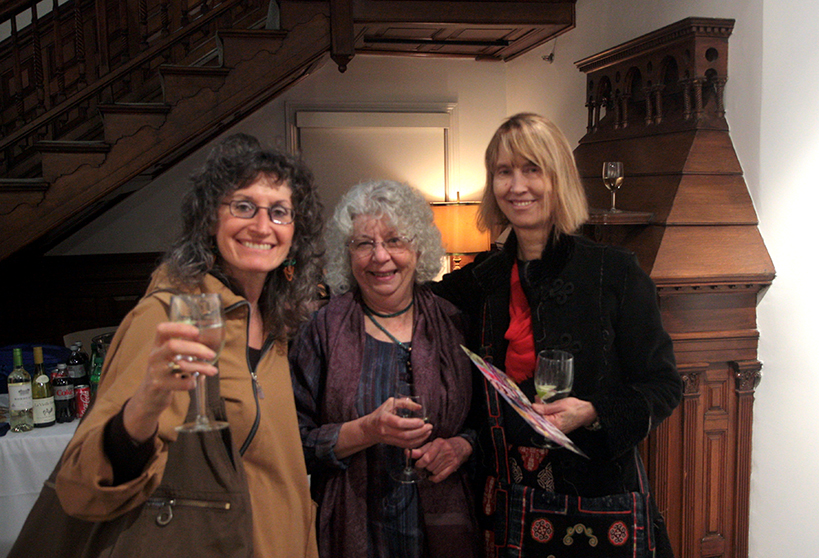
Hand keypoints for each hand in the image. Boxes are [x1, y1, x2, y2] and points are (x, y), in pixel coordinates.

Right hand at [124, 321, 217, 441]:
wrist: (149, 396)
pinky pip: (182, 383)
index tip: (197, 331)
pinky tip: (194, 381)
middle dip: (196, 348)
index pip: (162, 329)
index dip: (179, 328)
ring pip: (180, 365)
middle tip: (211, 354)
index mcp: (158, 345)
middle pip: (173, 346)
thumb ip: (184, 347)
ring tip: (213, 370)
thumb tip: (210, 342)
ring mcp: (155, 371)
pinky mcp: (159, 386)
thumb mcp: (169, 356)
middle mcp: (155, 356)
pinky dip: (192, 382)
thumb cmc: (165, 371)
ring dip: (200, 367)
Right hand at [360, 397, 432, 448]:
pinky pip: (406, 446)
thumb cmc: (381, 413)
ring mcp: (389, 439)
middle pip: (405, 435)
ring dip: (420, 438)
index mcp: (384, 418)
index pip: (399, 423)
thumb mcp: (390, 403)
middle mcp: (386, 430)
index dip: (412, 423)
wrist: (369, 428)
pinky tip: (422, 437)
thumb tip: (419, 407)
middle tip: (429, 426)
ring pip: (406, 442)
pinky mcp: (393, 444)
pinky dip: (416, 443)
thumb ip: (404, 403)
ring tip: (428, 432)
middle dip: (420, 432)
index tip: (422, 421)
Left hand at [411, 436, 472, 482]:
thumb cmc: (443, 445)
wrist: (461, 446)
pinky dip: (434, 478)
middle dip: (424, 467)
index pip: (426, 458)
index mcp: (439, 443)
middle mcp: (446, 450)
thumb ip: (420, 450)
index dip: (419, 463)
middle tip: (423, 466)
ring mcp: (450, 459)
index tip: (417, 464)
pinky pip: (441, 476)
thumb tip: (407, 453)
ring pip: (434, 471)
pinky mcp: (454, 466)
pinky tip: (432, 476)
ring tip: (430, 467)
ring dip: (429, 471)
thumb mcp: (432, 444)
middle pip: (429, 466)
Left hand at [532, 397, 596, 434]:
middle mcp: (554, 429)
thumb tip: (534, 407)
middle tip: (536, 399)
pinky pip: (548, 421)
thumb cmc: (576, 408)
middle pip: (539, 420)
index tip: (528, 404)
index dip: (532, 411)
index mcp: (554, 424)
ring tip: (540, 401)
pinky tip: (545, 407)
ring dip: (540, 411)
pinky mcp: (558, 427)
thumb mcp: (560, 404)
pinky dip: (546, 414)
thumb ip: (546, 408)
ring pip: (543, 420)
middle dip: (536, 410)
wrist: (588, 412)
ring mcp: (556, 429)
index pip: (537, 419)